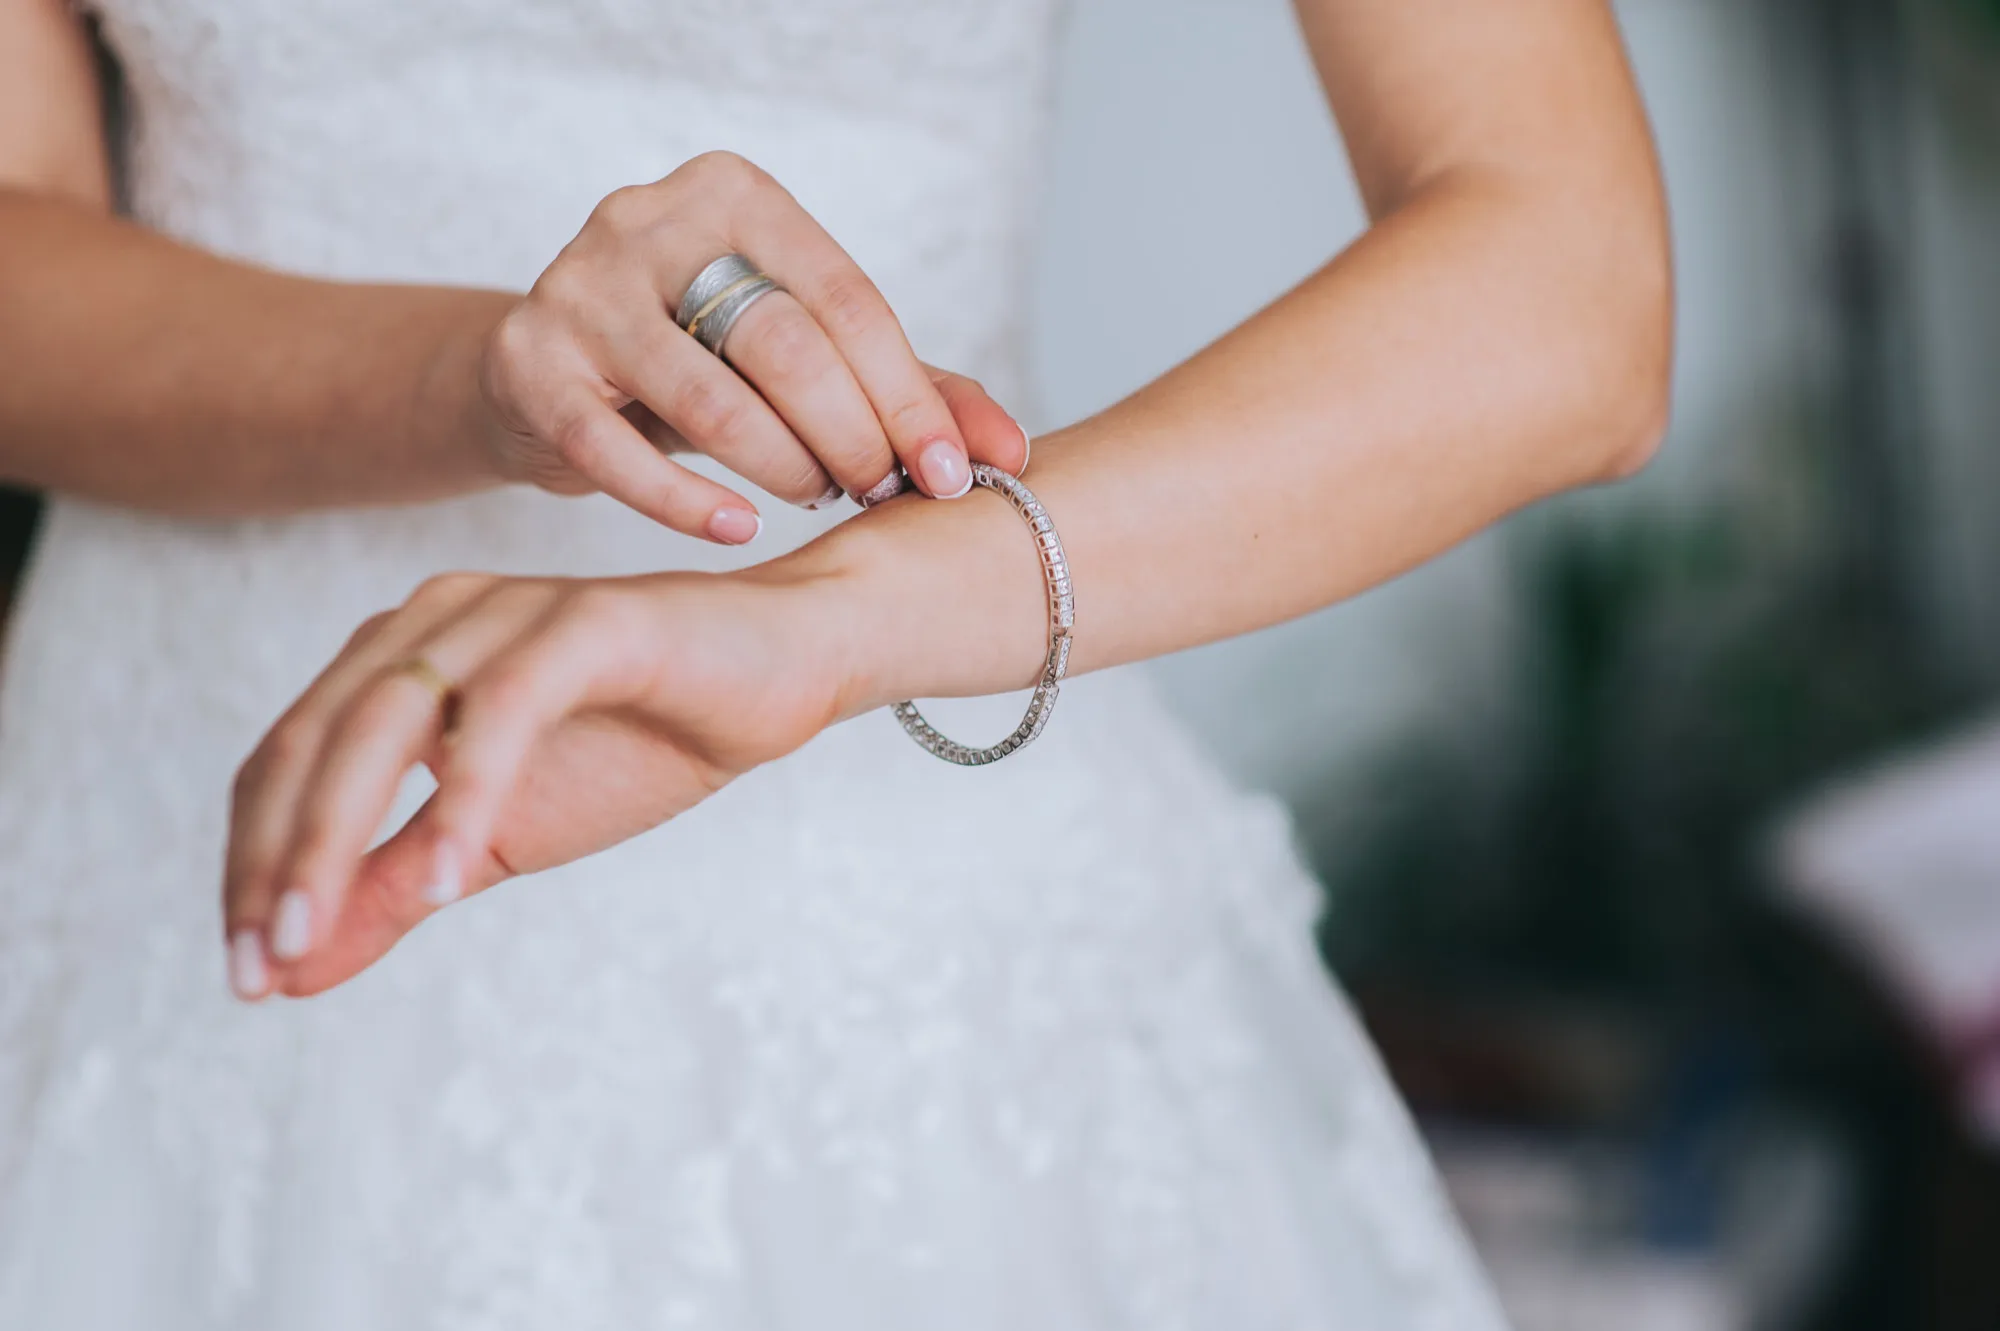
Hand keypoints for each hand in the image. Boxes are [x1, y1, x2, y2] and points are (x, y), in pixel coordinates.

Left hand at [221, 566, 857, 999]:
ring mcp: (509, 612)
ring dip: (340, 833)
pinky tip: (453, 874)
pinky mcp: (589, 621)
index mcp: (400, 659)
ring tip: (317, 935)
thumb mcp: (502, 838)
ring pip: (387, 718)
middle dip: (278, 861)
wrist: (784, 673)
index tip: (246, 970)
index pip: (286, 762)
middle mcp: (435, 619)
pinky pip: (507, 707)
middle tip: (263, 965)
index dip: (253, 864)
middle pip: (315, 740)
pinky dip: (469, 790)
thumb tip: (289, 972)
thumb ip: (397, 888)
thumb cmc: (643, 741)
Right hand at [474, 150, 1028, 542]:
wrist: (543, 378)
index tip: (953, 476)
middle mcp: (647, 220)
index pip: (847, 298)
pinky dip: (687, 503)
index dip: (910, 396)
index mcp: (732, 194)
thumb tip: (1014, 452)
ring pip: (709, 397)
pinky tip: (740, 528)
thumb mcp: (802, 355)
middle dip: (852, 433)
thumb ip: (907, 389)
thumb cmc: (697, 359)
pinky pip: (616, 450)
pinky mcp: (527, 364)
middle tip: (878, 491)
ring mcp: (577, 288)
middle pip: (784, 343)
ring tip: (816, 499)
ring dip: (783, 467)